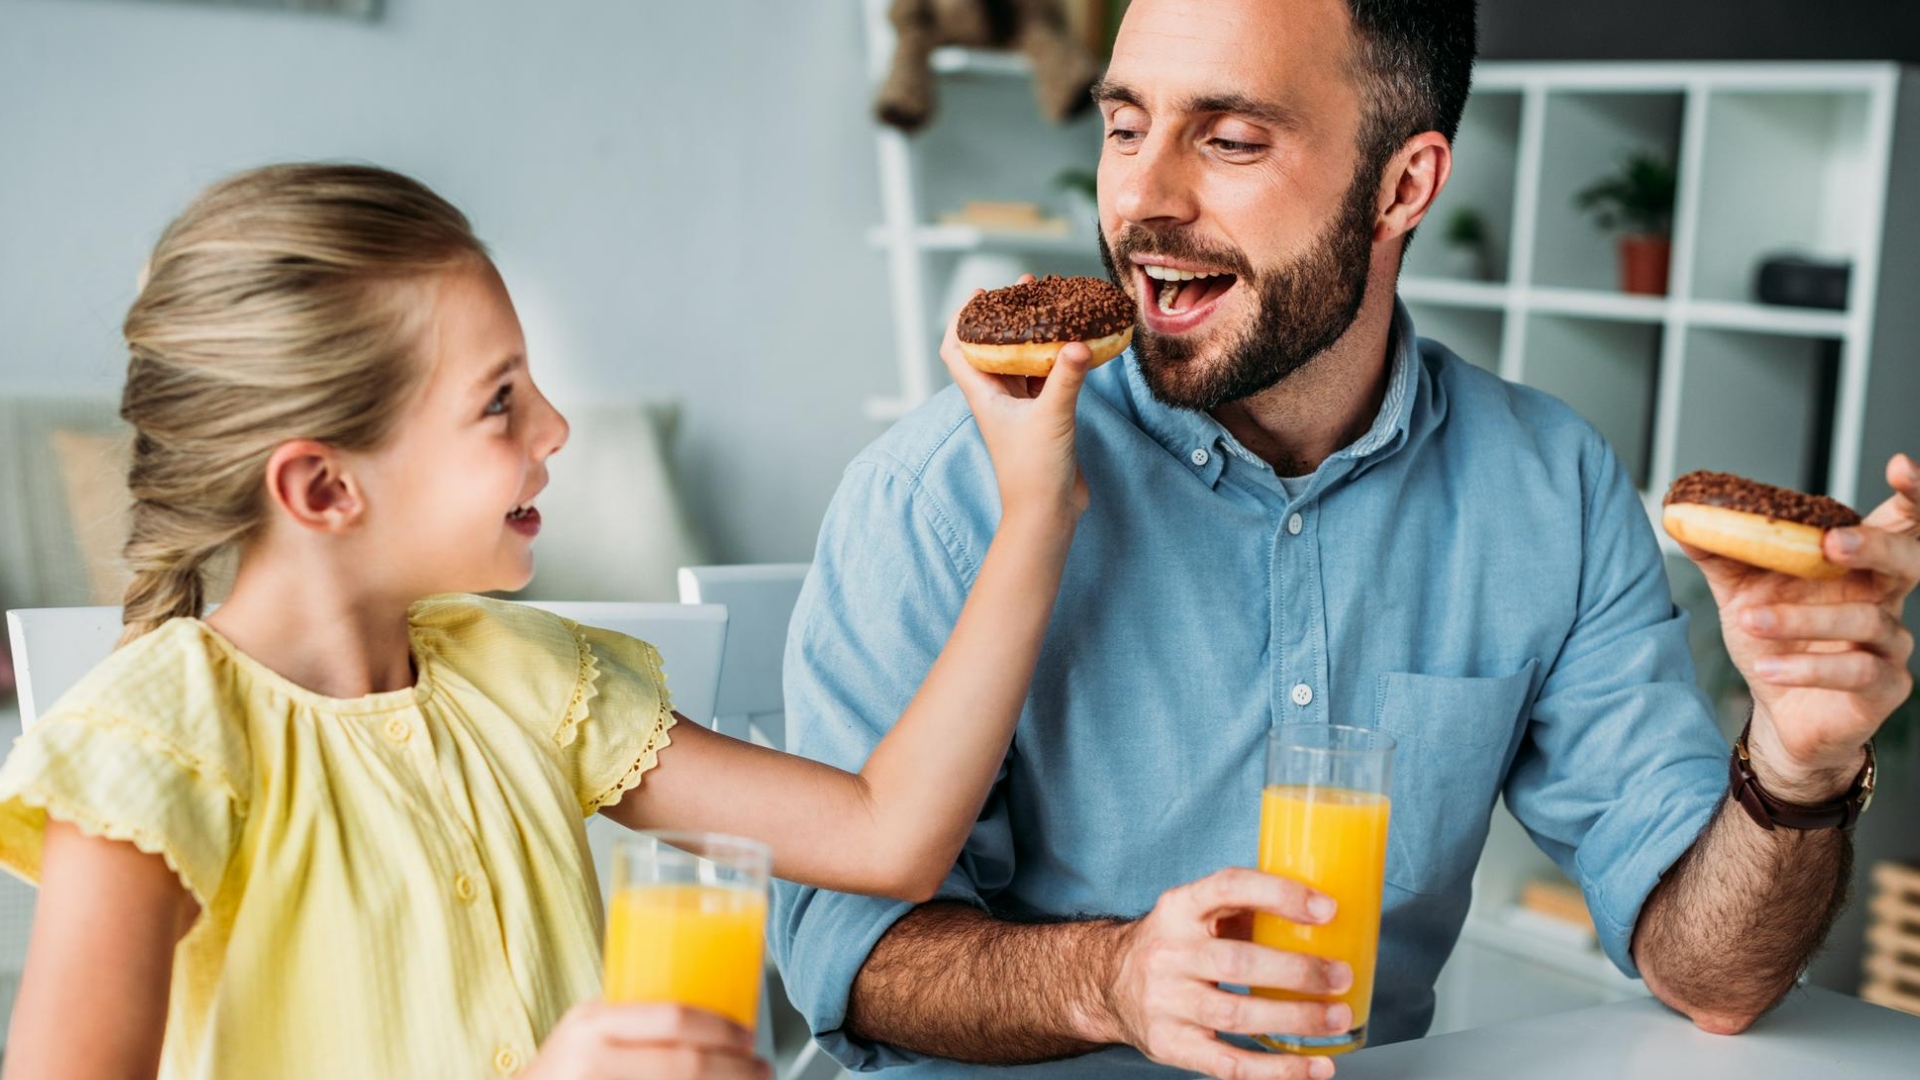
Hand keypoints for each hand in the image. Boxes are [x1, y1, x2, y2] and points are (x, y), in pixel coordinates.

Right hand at [522, 1002, 767, 1079]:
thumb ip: (634, 1021)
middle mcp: (590, 1058)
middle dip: (736, 1069)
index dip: (722, 1031)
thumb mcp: (587, 1032)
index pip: (672, 1020)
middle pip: (685, 1064)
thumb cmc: (561, 1071)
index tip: (749, 1038)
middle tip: (762, 1070)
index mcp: (593, 1023)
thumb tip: (709, 1016)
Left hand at [939, 276, 1091, 521]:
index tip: (982, 293)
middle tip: (1030, 289)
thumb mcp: (1052, 418)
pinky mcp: (1042, 417)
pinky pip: (1046, 378)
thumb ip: (1065, 379)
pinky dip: (1056, 360)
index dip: (962, 318)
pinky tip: (1076, 346)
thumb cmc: (1034, 471)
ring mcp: (1019, 408)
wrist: (1046, 513)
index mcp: (983, 394)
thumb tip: (1079, 343)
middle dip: (1008, 317)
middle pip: (993, 346)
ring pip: (1022, 361)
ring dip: (1034, 336)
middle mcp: (997, 398)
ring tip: (1054, 309)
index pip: (956, 349)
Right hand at [1088, 868, 1349, 1079]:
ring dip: (1296, 1019)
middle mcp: (1168, 953)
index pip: (1229, 887)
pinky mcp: (1171, 1044)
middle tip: (1341, 977)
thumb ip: (1244, 909)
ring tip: (1338, 1019)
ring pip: (1238, 1014)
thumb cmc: (1176, 944)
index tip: (1327, 909)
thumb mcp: (1195, 914)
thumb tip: (1324, 914)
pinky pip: (1230, 1064)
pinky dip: (1278, 1070)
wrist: (1108, 983)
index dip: (1280, 895)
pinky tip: (1314, 1067)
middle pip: (1238, 962)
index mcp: (1179, 908)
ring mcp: (1166, 1002)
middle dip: (1299, 972)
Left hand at [1682, 453, 1918, 800]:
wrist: (1776, 711)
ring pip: (1864, 620)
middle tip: (1832, 543)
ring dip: (1802, 618)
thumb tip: (1682, 513)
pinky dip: (1806, 666)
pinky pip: (1855, 671)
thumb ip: (1720, 553)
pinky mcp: (1884, 686)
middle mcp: (1883, 599)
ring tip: (1749, 620)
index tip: (1897, 465)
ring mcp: (1889, 644)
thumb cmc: (1773, 641)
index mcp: (1857, 567)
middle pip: (1908, 560)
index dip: (1910, 494)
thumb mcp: (1741, 591)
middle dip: (1876, 547)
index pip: (1898, 522)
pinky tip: (1767, 666)